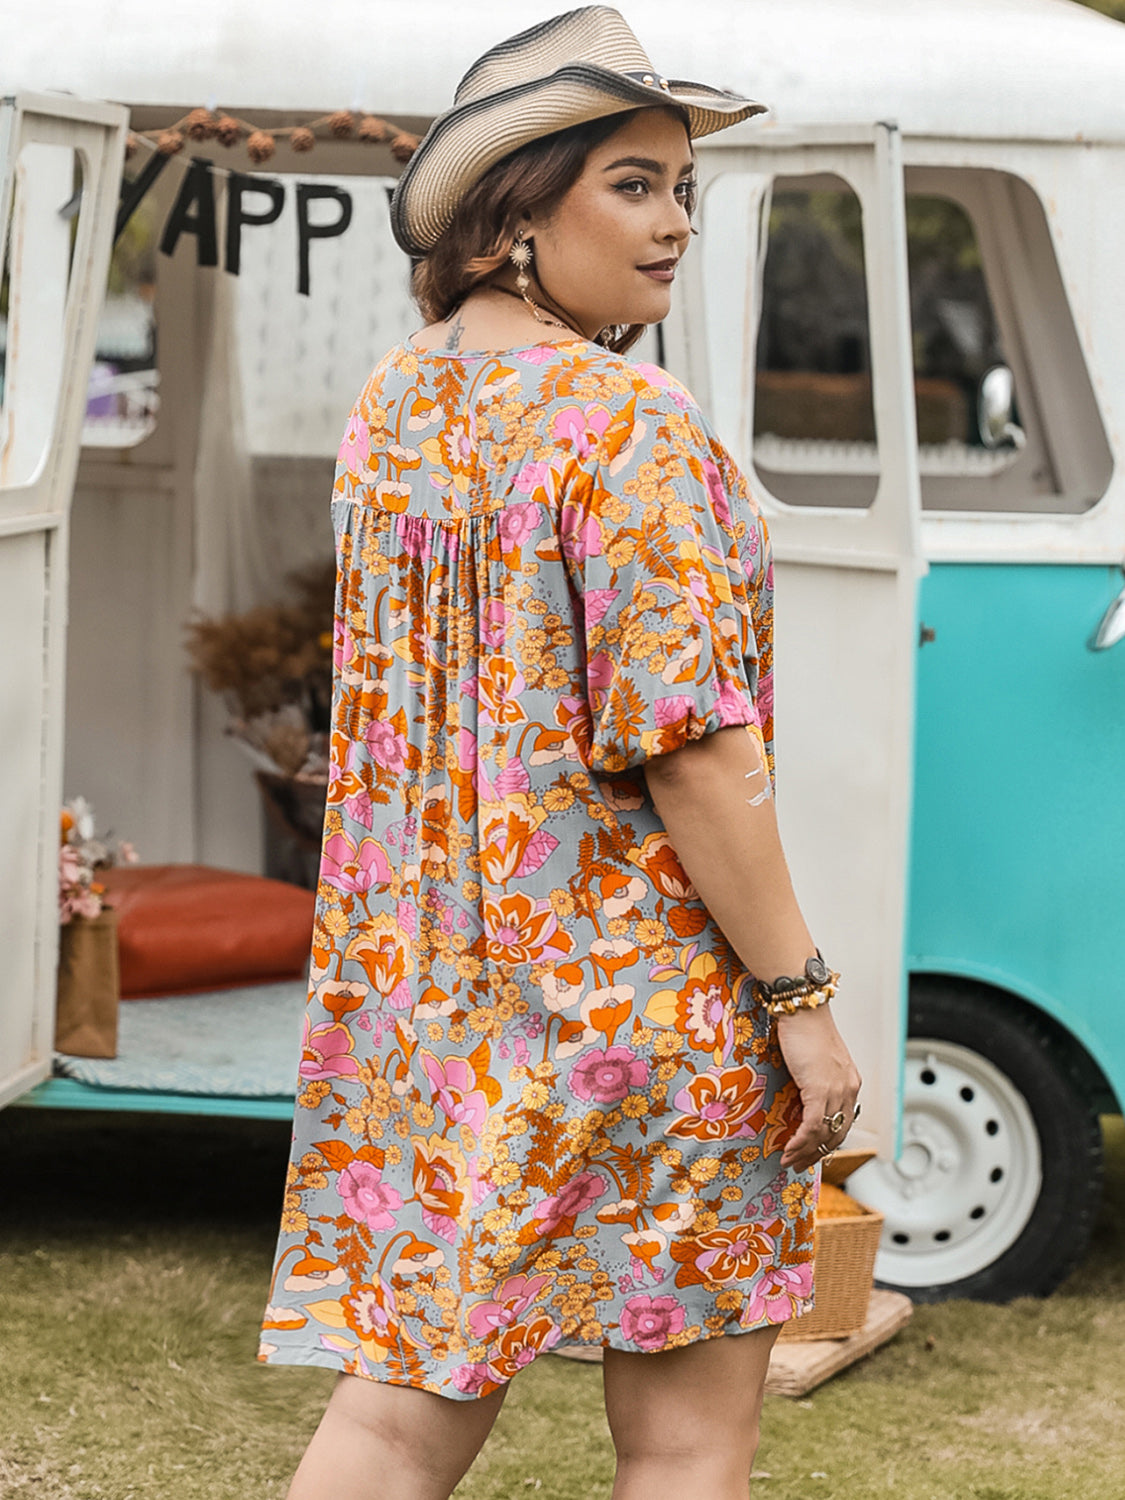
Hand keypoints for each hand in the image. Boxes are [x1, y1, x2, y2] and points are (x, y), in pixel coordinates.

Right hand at [774, 1005, 861, 1171]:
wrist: (803, 1009)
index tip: (811, 1153)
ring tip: (789, 1162)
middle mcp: (849, 1089)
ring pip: (824, 1134)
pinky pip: (812, 1126)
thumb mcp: (816, 1061)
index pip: (843, 1122)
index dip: (827, 1142)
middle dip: (816, 1154)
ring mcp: (837, 1090)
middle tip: (799, 1165)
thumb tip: (800, 1102)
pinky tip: (788, 1149)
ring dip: (805, 1152)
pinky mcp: (820, 1089)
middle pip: (836, 1134)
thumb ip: (815, 1081)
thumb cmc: (806, 1028)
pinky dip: (799, 1142)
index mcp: (851, 1083)